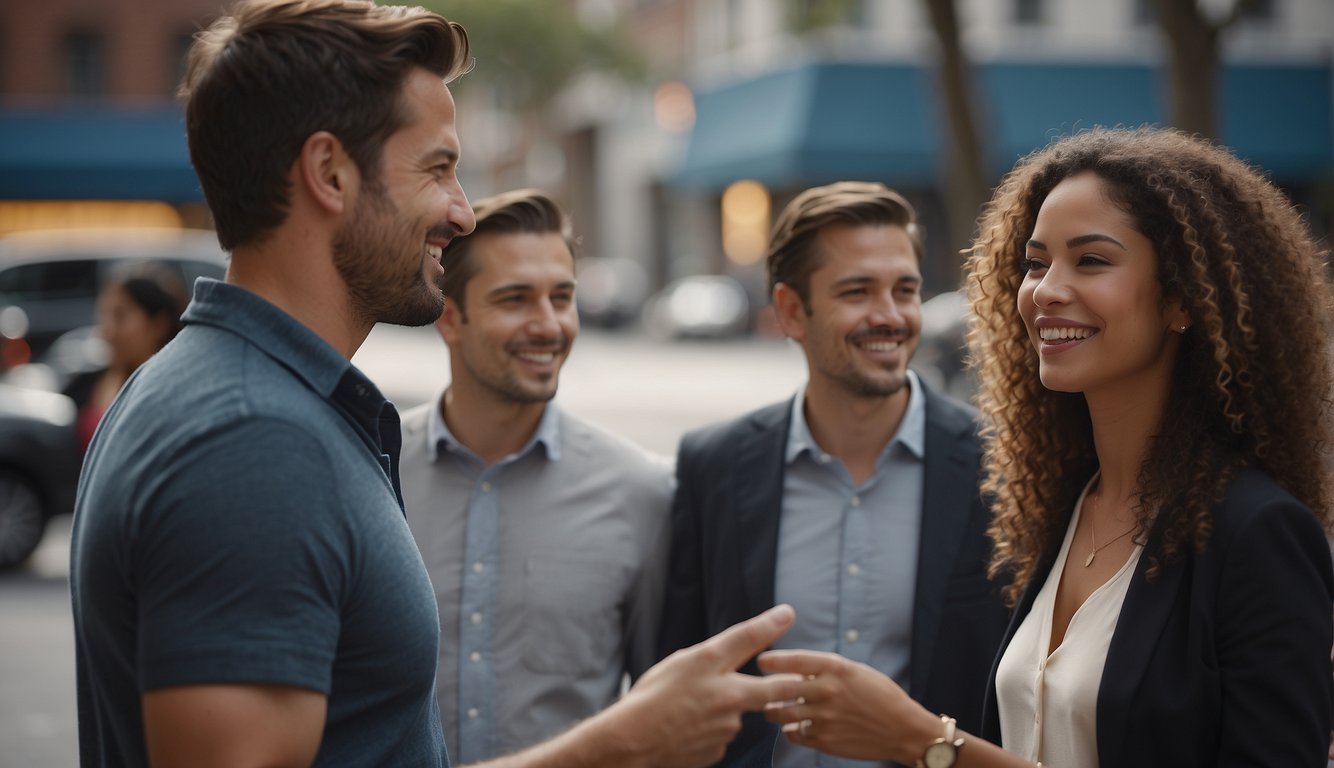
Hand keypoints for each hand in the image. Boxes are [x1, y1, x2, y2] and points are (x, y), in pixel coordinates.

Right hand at [613, 604, 802, 767]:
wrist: (633, 740)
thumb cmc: (651, 697)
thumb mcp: (683, 661)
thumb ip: (718, 652)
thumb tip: (745, 646)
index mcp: (713, 666)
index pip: (748, 639)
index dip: (770, 624)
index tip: (787, 613)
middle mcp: (727, 696)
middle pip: (773, 689)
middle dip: (786, 684)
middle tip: (793, 682)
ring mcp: (726, 727)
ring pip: (735, 714)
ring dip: (725, 710)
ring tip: (689, 710)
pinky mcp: (719, 750)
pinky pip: (719, 735)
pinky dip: (709, 731)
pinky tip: (686, 729)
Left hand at [758, 649, 938, 764]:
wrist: (903, 729)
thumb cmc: (880, 695)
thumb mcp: (855, 672)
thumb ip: (825, 670)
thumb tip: (794, 670)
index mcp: (836, 669)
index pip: (796, 660)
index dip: (774, 660)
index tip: (761, 660)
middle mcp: (827, 691)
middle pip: (781, 689)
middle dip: (766, 689)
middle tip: (760, 688)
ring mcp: (824, 718)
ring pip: (781, 714)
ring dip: (773, 711)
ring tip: (773, 709)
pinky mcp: (824, 741)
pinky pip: (793, 734)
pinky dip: (791, 730)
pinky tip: (795, 726)